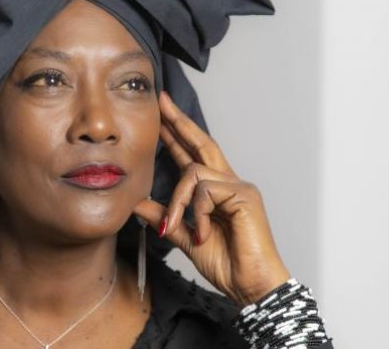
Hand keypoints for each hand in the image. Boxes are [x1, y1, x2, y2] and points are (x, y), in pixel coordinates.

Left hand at [133, 90, 290, 306]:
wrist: (251, 285)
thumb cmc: (227, 264)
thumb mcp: (186, 238)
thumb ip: (166, 218)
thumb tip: (138, 204)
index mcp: (217, 192)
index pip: (193, 156)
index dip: (177, 135)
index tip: (161, 116)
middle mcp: (230, 183)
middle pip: (202, 143)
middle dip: (179, 123)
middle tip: (161, 102)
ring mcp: (239, 187)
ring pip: (194, 173)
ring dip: (178, 201)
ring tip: (177, 226)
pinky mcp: (244, 195)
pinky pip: (206, 191)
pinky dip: (197, 212)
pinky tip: (202, 232)